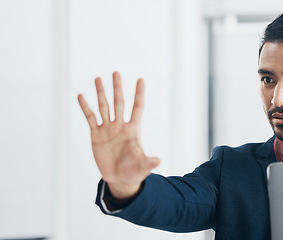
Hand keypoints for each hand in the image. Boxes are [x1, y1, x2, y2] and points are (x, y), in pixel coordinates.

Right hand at [78, 72, 159, 198]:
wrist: (119, 179)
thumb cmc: (133, 171)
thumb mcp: (142, 167)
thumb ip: (149, 162)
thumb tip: (158, 161)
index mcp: (133, 130)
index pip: (137, 108)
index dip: (139, 94)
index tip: (141, 79)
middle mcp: (120, 126)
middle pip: (119, 103)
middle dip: (118, 88)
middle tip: (116, 72)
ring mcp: (108, 129)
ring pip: (104, 107)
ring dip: (101, 93)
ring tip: (98, 78)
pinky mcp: (96, 135)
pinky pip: (90, 118)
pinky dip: (85, 107)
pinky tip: (81, 96)